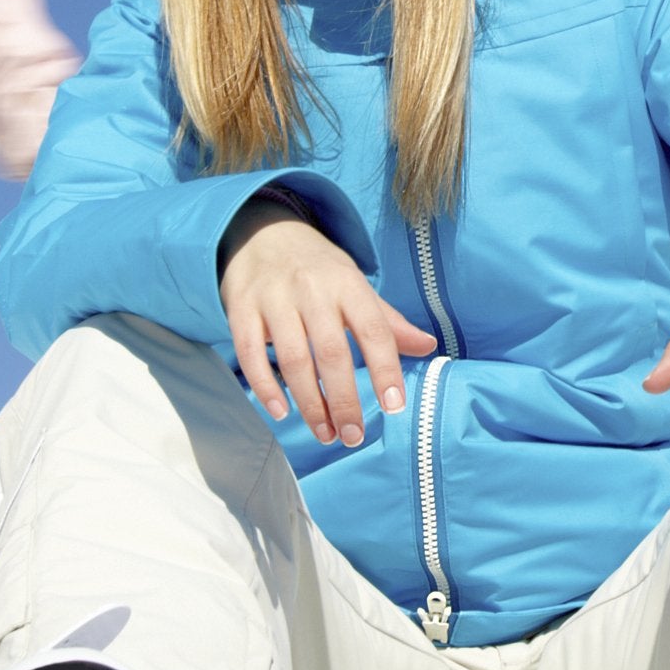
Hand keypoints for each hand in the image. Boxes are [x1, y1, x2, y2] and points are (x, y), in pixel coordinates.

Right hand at [219, 197, 437, 446]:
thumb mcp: (355, 285)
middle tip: (353, 436)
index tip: (394, 406)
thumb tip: (428, 347)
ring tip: (325, 433)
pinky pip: (250, 353)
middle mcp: (312, 289)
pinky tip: (281, 412)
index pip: (373, 329)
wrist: (262, 232)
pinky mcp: (241, 309)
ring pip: (292, 358)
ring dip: (309, 403)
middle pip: (331, 352)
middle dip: (344, 400)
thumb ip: (388, 321)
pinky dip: (266, 387)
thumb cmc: (318, 269)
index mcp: (347, 283)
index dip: (385, 368)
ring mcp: (273, 298)